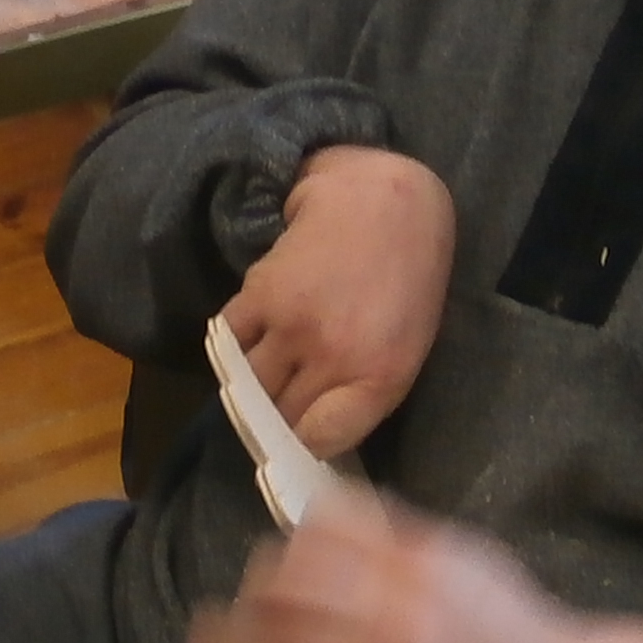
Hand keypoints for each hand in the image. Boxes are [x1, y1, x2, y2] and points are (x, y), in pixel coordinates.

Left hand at [182, 500, 642, 642]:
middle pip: (287, 608)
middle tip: (218, 625)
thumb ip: (394, 537)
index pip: (319, 548)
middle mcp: (395, 625)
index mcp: (412, 571)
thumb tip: (322, 516)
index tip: (265, 574)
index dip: (280, 559)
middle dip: (244, 615)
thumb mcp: (463, 558)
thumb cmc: (513, 629)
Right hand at [221, 146, 453, 456]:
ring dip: (251, 386)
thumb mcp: (409, 346)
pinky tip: (249, 339)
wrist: (386, 199)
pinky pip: (231, 341)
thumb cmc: (411, 275)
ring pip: (250, 384)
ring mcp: (293, 326)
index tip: (302, 436)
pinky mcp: (261, 294)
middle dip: (278, 418)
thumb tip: (315, 429)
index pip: (321, 439)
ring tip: (261, 375)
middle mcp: (334, 358)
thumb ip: (364, 391)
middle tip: (278, 408)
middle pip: (281, 416)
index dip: (307, 443)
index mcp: (381, 377)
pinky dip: (233, 346)